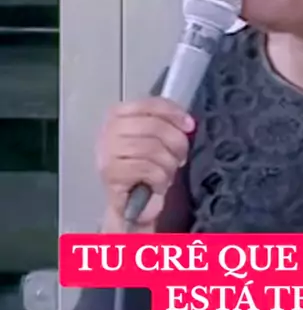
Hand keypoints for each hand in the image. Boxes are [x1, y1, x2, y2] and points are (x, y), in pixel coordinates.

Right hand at [97, 98, 194, 226]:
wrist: (129, 205)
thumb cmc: (143, 169)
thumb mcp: (155, 141)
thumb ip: (166, 125)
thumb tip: (187, 123)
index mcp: (118, 115)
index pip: (150, 105)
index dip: (174, 113)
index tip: (189, 126)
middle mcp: (108, 129)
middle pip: (154, 126)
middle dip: (176, 144)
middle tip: (179, 158)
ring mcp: (107, 151)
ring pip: (153, 149)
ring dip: (168, 165)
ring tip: (166, 173)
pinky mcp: (111, 172)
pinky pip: (148, 169)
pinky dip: (160, 179)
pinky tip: (157, 185)